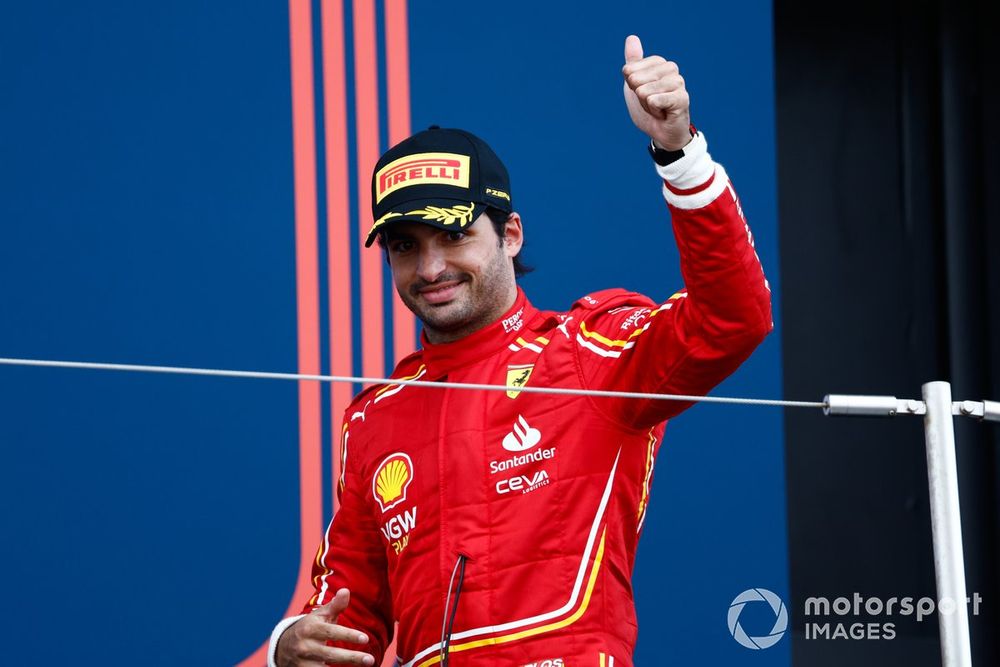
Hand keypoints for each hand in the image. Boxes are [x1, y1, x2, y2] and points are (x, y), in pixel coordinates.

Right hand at [276, 589, 375, 665]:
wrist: (283, 646)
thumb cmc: (310, 627)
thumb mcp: (320, 615)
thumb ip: (335, 605)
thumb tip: (346, 591)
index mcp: (310, 628)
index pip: (332, 632)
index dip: (348, 635)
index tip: (365, 639)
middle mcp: (305, 646)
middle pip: (330, 654)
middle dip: (351, 657)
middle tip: (370, 660)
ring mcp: (302, 661)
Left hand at [621, 35, 691, 150]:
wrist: (662, 133)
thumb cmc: (649, 108)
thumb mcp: (635, 83)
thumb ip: (633, 62)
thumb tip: (631, 37)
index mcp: (659, 63)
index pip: (630, 70)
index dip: (632, 87)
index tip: (644, 94)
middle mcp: (671, 68)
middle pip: (635, 80)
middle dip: (639, 97)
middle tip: (651, 103)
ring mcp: (678, 82)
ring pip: (644, 92)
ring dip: (646, 106)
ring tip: (657, 109)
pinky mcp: (682, 98)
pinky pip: (654, 100)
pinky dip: (653, 111)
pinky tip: (663, 113)